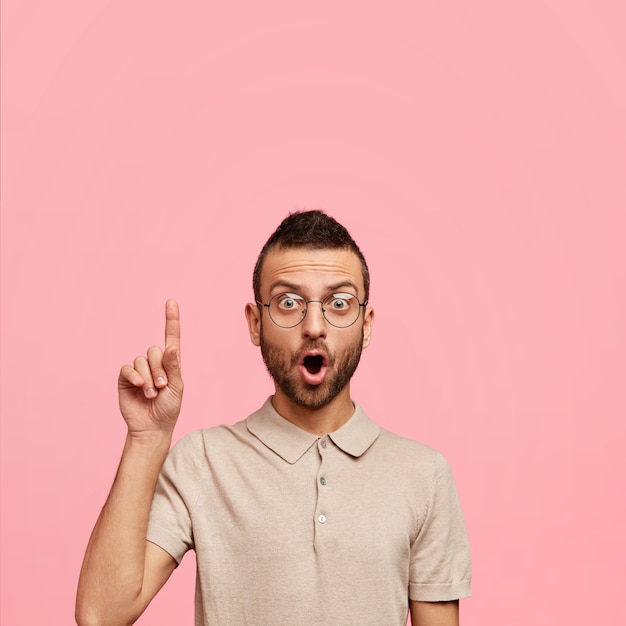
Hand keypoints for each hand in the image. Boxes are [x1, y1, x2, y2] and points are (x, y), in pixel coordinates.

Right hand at [118, 300, 183, 437]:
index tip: (171, 301)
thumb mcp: (177, 387)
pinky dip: (135, 376)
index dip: (171, 319)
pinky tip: (139, 387)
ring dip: (148, 378)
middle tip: (162, 387)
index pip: (171, 337)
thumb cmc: (169, 408)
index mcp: (171, 363)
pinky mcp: (125, 378)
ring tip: (152, 393)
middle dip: (159, 369)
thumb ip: (173, 366)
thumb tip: (169, 346)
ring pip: (142, 360)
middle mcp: (155, 363)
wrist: (152, 426)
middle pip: (155, 350)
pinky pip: (128, 368)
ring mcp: (139, 369)